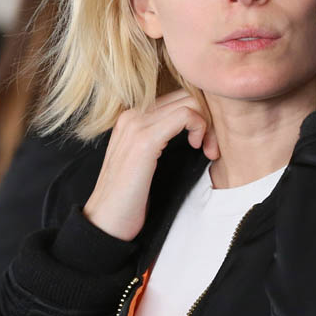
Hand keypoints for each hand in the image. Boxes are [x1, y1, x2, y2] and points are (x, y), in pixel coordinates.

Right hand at [83, 90, 218, 240]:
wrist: (105, 222)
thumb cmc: (128, 198)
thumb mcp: (147, 161)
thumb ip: (162, 139)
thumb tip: (192, 130)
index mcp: (132, 117)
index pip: (176, 96)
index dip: (199, 115)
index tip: (205, 142)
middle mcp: (132, 114)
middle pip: (185, 94)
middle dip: (207, 117)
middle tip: (210, 147)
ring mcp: (136, 125)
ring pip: (188, 101)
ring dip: (206, 124)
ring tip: (207, 149)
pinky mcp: (145, 140)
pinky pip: (185, 115)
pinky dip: (200, 127)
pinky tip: (198, 147)